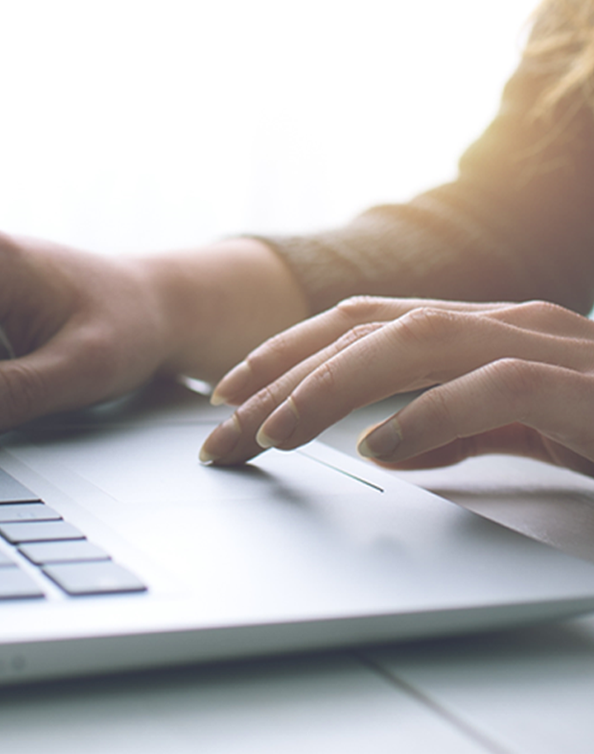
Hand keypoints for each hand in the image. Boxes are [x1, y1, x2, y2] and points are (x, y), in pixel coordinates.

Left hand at [199, 297, 593, 476]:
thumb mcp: (526, 435)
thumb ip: (463, 426)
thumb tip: (390, 441)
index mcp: (485, 331)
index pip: (363, 325)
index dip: (286, 353)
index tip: (226, 395)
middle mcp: (509, 325)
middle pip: (368, 328)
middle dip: (282, 374)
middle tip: (221, 426)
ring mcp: (552, 349)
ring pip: (417, 342)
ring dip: (332, 385)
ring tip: (273, 432)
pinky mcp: (588, 390)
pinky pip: (496, 391)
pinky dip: (430, 419)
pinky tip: (379, 454)